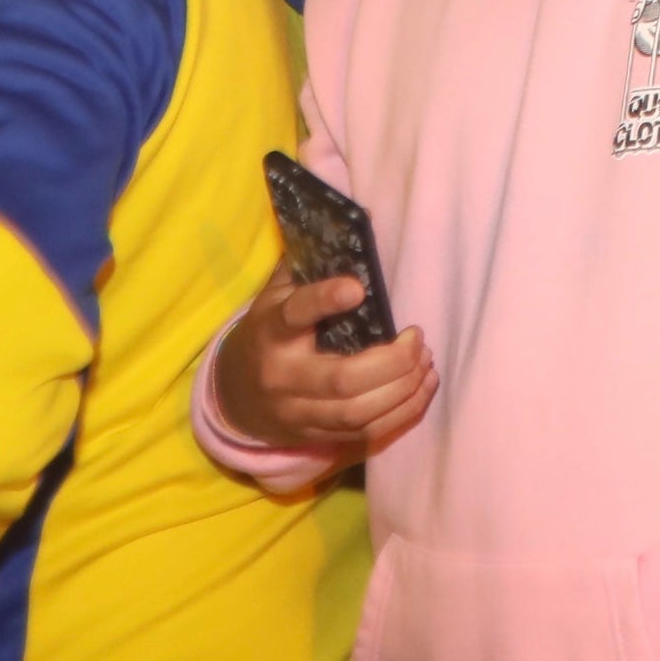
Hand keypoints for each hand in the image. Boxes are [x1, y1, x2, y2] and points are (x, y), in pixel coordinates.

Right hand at [213, 269, 435, 459]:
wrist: (233, 395)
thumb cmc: (269, 333)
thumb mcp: (275, 297)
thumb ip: (308, 269)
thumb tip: (350, 223)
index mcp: (271, 332)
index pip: (295, 315)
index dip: (324, 300)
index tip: (357, 287)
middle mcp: (283, 376)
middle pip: (342, 379)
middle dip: (392, 361)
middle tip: (417, 338)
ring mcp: (299, 413)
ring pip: (358, 413)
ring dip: (404, 389)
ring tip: (426, 362)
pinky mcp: (316, 437)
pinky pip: (365, 433)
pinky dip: (403, 413)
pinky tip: (423, 387)